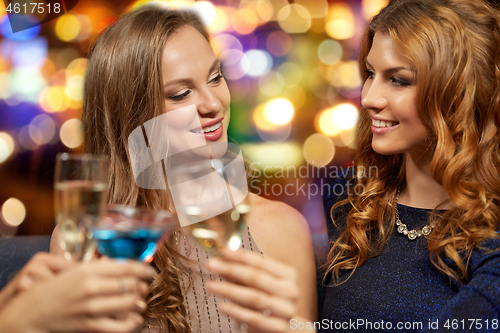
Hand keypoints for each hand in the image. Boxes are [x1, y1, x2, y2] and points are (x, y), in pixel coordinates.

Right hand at [0, 257, 155, 332]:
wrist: (29, 314)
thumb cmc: (51, 290)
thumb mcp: (72, 271)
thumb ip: (96, 267)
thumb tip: (119, 264)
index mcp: (87, 270)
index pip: (125, 267)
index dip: (142, 269)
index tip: (149, 271)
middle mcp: (90, 287)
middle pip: (130, 284)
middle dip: (142, 285)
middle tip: (144, 286)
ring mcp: (90, 307)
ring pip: (129, 302)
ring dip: (139, 302)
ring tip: (140, 301)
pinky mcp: (88, 325)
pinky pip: (119, 326)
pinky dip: (132, 322)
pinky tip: (135, 318)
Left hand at [207, 250, 298, 332]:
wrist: (284, 328)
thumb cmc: (268, 300)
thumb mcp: (257, 285)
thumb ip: (241, 273)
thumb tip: (221, 259)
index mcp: (288, 275)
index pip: (262, 262)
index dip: (240, 256)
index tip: (222, 252)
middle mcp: (291, 291)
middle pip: (257, 278)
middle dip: (231, 269)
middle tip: (211, 264)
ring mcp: (286, 310)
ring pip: (254, 298)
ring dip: (230, 290)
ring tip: (211, 285)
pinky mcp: (279, 327)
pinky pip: (255, 318)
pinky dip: (237, 312)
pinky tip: (223, 306)